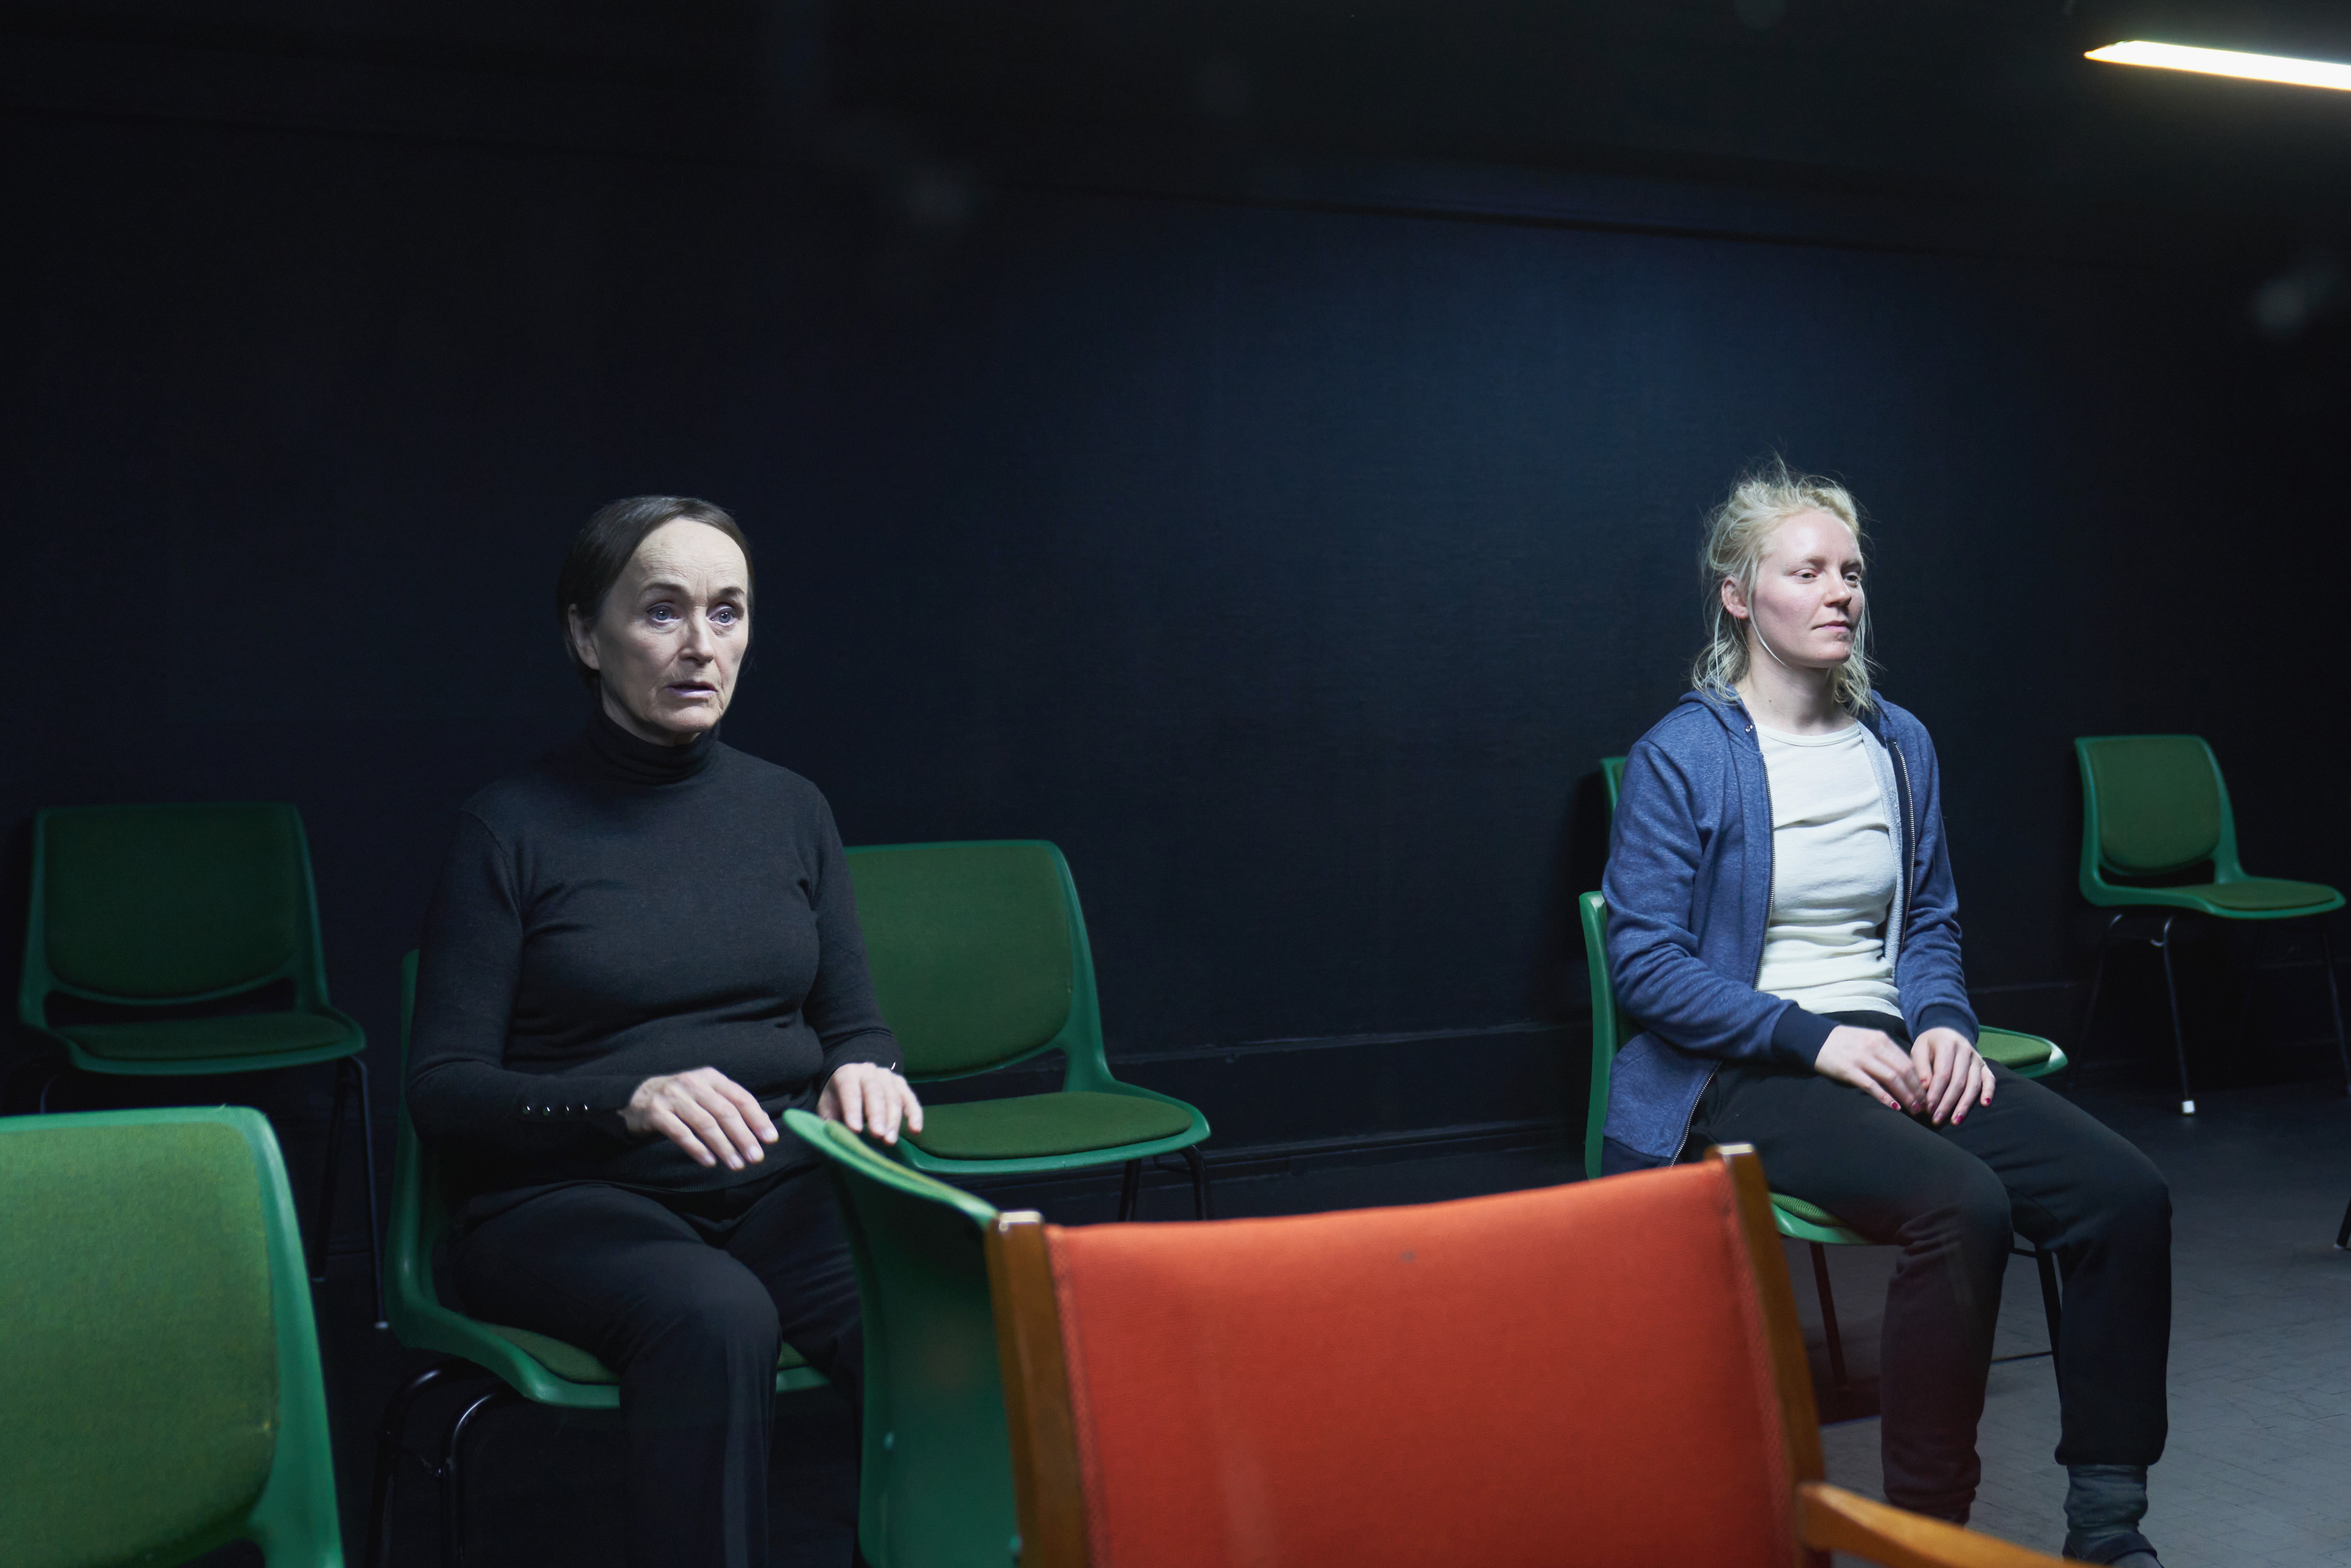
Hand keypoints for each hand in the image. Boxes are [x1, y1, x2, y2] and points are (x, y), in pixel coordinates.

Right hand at [623, 1067, 778, 1169]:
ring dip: (724, 1147)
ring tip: (736, 1164)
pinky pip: (681, 1133)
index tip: (770, 1139)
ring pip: (705, 1124)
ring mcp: (673, 1097)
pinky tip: (710, 1162)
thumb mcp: (706, 1093)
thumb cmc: (682, 1099)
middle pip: (725, 1112)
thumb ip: (729, 1104)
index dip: (757, 1119)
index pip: (740, 1098)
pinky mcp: (656, 1113)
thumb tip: (760, 1125)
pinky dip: (698, 1149)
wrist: (638, 1097)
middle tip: (756, 1157)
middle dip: (744, 1137)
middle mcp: (693, 1083)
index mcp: (711, 1077)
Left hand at [820, 1062, 924, 1144]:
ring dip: (893, 1120)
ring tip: (890, 1140)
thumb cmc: (839, 1097)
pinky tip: (915, 1129)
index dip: (853, 1110)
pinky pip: (910, 1099)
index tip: (855, 1130)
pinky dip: (915, 1114)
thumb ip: (830, 1121)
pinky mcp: (901, 1084)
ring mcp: (887, 1076)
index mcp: (847, 1074)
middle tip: (878, 1135)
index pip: (850, 1091)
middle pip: (875, 1092)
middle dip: (877, 1115)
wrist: (854, 1077)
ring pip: (893, 1097)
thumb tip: (838, 1140)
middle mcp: (869, 1071)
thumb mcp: (827, 1106)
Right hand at [1814, 1025, 1926, 1114]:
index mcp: (1882, 1039)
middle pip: (1904, 1071)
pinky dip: (1885, 1097)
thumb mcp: (1869, 1040)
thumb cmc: (1845, 1043)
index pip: (1909, 1062)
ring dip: (1905, 1096)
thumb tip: (1907, 1074)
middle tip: (1923, 1106)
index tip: (1926, 1095)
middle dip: (1917, 1091)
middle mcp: (1874, 1047)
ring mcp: (1861, 1058)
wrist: (1816, 1038)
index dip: (1920, 1081)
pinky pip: (1871, 1085)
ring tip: (1913, 1109)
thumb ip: (1886, 1053)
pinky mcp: (1848, 1069)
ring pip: (1892, 1078)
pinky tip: (1894, 1107)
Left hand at [1911, 1027, 1993, 1125]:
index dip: (1936, 1092)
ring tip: (1955, 1120)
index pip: (1943, 1073)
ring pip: (1973, 1084)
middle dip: (1947, 1103)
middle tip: (1937, 1118)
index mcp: (1947, 1044)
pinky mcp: (1984, 1065)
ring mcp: (1977, 1058)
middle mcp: (1965, 1050)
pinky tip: (1985, 1104)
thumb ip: (1921, 1067)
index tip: (1928, 1107)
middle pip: (1958, 1081)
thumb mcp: (1919, 1050)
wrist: (1946, 1031)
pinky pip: (1990, 1079)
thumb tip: (1925, 1088)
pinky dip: (1989, 1091)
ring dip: (1965, 1104)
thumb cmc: (1929, 1045)